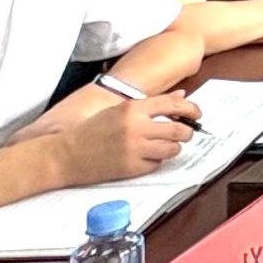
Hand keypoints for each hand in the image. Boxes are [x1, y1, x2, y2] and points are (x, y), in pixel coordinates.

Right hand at [54, 92, 197, 184]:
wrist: (65, 155)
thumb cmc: (91, 130)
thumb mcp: (118, 110)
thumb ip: (151, 104)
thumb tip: (181, 94)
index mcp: (132, 108)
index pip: (173, 104)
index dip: (191, 108)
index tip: (197, 114)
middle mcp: (136, 127)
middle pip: (179, 129)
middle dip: (187, 132)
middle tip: (185, 134)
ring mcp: (135, 149)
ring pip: (172, 149)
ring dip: (173, 148)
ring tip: (165, 147)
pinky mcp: (132, 168)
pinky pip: (157, 164)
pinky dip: (156, 161)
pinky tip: (145, 158)